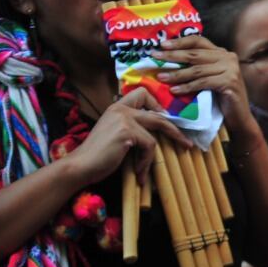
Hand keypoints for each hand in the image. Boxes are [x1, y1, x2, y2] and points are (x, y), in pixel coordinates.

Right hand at [66, 85, 188, 184]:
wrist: (81, 165)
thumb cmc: (98, 155)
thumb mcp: (116, 136)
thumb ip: (131, 128)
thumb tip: (156, 133)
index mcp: (118, 108)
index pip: (143, 94)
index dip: (157, 105)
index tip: (166, 118)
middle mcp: (121, 109)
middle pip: (158, 114)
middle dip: (175, 129)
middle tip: (187, 143)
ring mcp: (124, 118)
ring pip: (157, 130)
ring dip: (161, 150)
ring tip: (156, 166)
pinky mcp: (127, 131)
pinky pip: (149, 145)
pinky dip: (146, 161)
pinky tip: (138, 172)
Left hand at [153, 34, 249, 123]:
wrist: (239, 118)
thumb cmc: (220, 98)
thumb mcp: (208, 77)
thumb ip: (196, 67)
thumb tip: (167, 59)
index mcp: (222, 53)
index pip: (198, 41)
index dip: (179, 42)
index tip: (162, 45)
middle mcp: (228, 57)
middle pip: (195, 54)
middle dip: (173, 56)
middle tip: (155, 58)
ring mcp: (231, 69)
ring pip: (197, 70)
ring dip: (176, 74)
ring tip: (161, 77)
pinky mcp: (230, 82)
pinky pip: (203, 83)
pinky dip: (187, 87)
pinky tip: (174, 91)